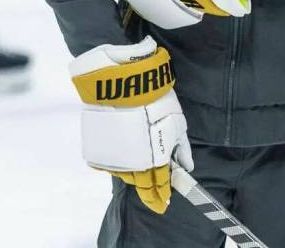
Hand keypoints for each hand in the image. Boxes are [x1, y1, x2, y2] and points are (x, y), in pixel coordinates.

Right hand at [70, 37, 192, 213]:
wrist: (123, 80)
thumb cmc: (154, 96)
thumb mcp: (176, 120)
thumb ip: (180, 147)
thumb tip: (187, 166)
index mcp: (154, 157)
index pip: (159, 185)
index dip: (161, 196)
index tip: (163, 204)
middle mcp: (133, 162)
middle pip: (140, 184)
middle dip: (148, 190)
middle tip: (153, 196)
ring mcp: (114, 154)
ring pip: (124, 173)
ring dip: (132, 174)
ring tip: (138, 171)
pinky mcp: (98, 146)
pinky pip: (107, 162)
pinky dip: (114, 162)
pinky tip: (120, 157)